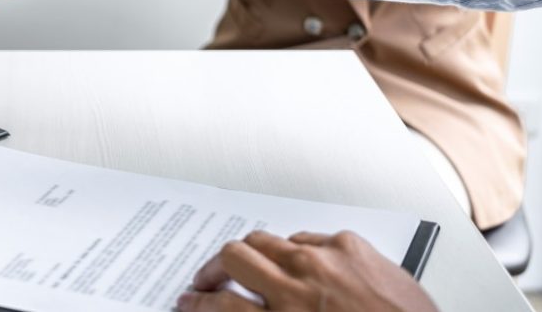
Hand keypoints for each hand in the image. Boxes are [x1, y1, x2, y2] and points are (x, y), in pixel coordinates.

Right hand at [176, 230, 437, 311]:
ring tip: (247, 264)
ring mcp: (325, 260)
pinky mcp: (351, 245)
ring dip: (249, 253)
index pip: (220, 305)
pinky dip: (295, 249)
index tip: (189, 302)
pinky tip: (298, 262)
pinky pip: (306, 237)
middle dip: (213, 268)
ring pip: (265, 239)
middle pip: (233, 258)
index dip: (198, 303)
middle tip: (208, 278)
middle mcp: (299, 287)